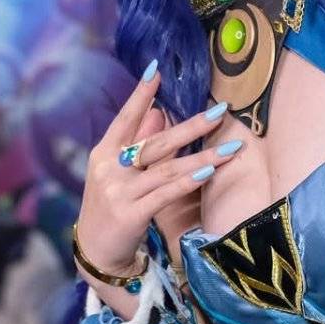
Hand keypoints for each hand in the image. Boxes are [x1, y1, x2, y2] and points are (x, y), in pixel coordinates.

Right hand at [75, 61, 240, 282]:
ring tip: (230, 147)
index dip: (140, 95)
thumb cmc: (110, 206)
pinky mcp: (131, 214)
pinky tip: (207, 171)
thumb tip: (159, 112)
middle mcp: (109, 169)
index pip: (124, 118)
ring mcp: (119, 191)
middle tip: (220, 110)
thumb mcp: (116, 172)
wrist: (94, 252)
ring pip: (166, 168)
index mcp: (103, 153)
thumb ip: (137, 142)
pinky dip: (188, 181)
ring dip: (201, 156)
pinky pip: (166, 193)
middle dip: (191, 125)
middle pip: (155, 142)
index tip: (156, 71)